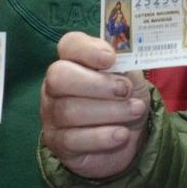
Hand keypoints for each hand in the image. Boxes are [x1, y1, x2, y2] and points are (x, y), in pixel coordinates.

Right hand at [40, 30, 149, 179]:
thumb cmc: (124, 100)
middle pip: (59, 77)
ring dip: (109, 111)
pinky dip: (102, 137)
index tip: (111, 59)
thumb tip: (121, 56)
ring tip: (134, 112)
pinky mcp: (57, 143)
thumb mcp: (130, 77)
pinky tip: (121, 134)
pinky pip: (72, 139)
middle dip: (97, 84)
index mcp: (73, 61)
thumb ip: (125, 64)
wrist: (126, 137)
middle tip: (125, 91)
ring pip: (69, 111)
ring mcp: (52, 115)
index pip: (69, 45)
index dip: (87, 49)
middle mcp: (55, 86)